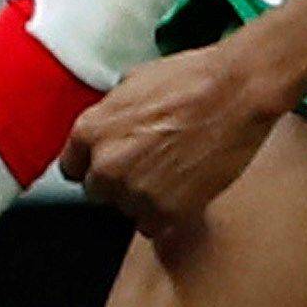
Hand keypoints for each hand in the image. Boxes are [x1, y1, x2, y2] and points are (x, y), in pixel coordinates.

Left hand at [62, 44, 283, 238]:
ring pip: (128, 210)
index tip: (107, 164)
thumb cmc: (191, 80)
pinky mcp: (167, 212)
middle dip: (120, 181)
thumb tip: (110, 124)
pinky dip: (167, 214)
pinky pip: (154, 226)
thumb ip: (111, 114)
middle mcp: (107, 166)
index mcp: (90, 131)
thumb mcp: (133, 83)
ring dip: (145, 198)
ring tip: (174, 171)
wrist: (236, 94)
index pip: (71, 168)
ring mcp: (136, 192)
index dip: (91, 165)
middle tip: (151, 163)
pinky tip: (184, 188)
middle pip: (99, 192)